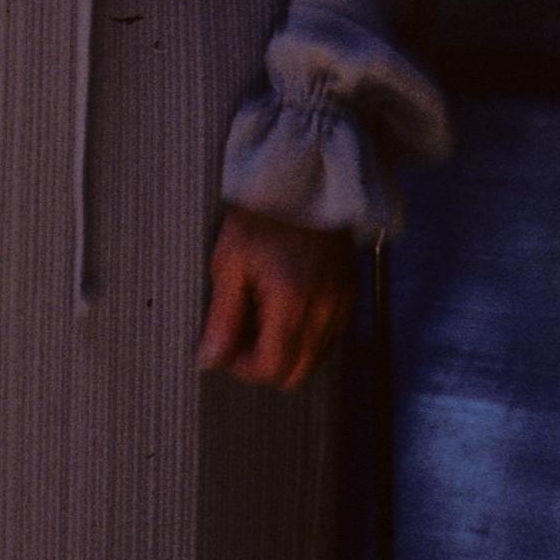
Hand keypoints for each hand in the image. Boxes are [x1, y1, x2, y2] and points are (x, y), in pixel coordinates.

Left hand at [198, 207, 358, 389]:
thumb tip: (210, 360)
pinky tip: (285, 314)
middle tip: (241, 340)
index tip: (225, 350)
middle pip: (296, 375)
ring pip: (315, 361)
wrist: (303, 184)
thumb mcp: (229, 264)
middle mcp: (324, 312)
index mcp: (291, 304)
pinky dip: (306, 340)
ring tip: (262, 323)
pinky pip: (329, 339)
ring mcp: (342, 306)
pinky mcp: (350, 296)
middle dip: (265, 367)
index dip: (242, 370)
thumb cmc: (259, 219)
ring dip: (286, 355)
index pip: (271, 369)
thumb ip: (222, 318)